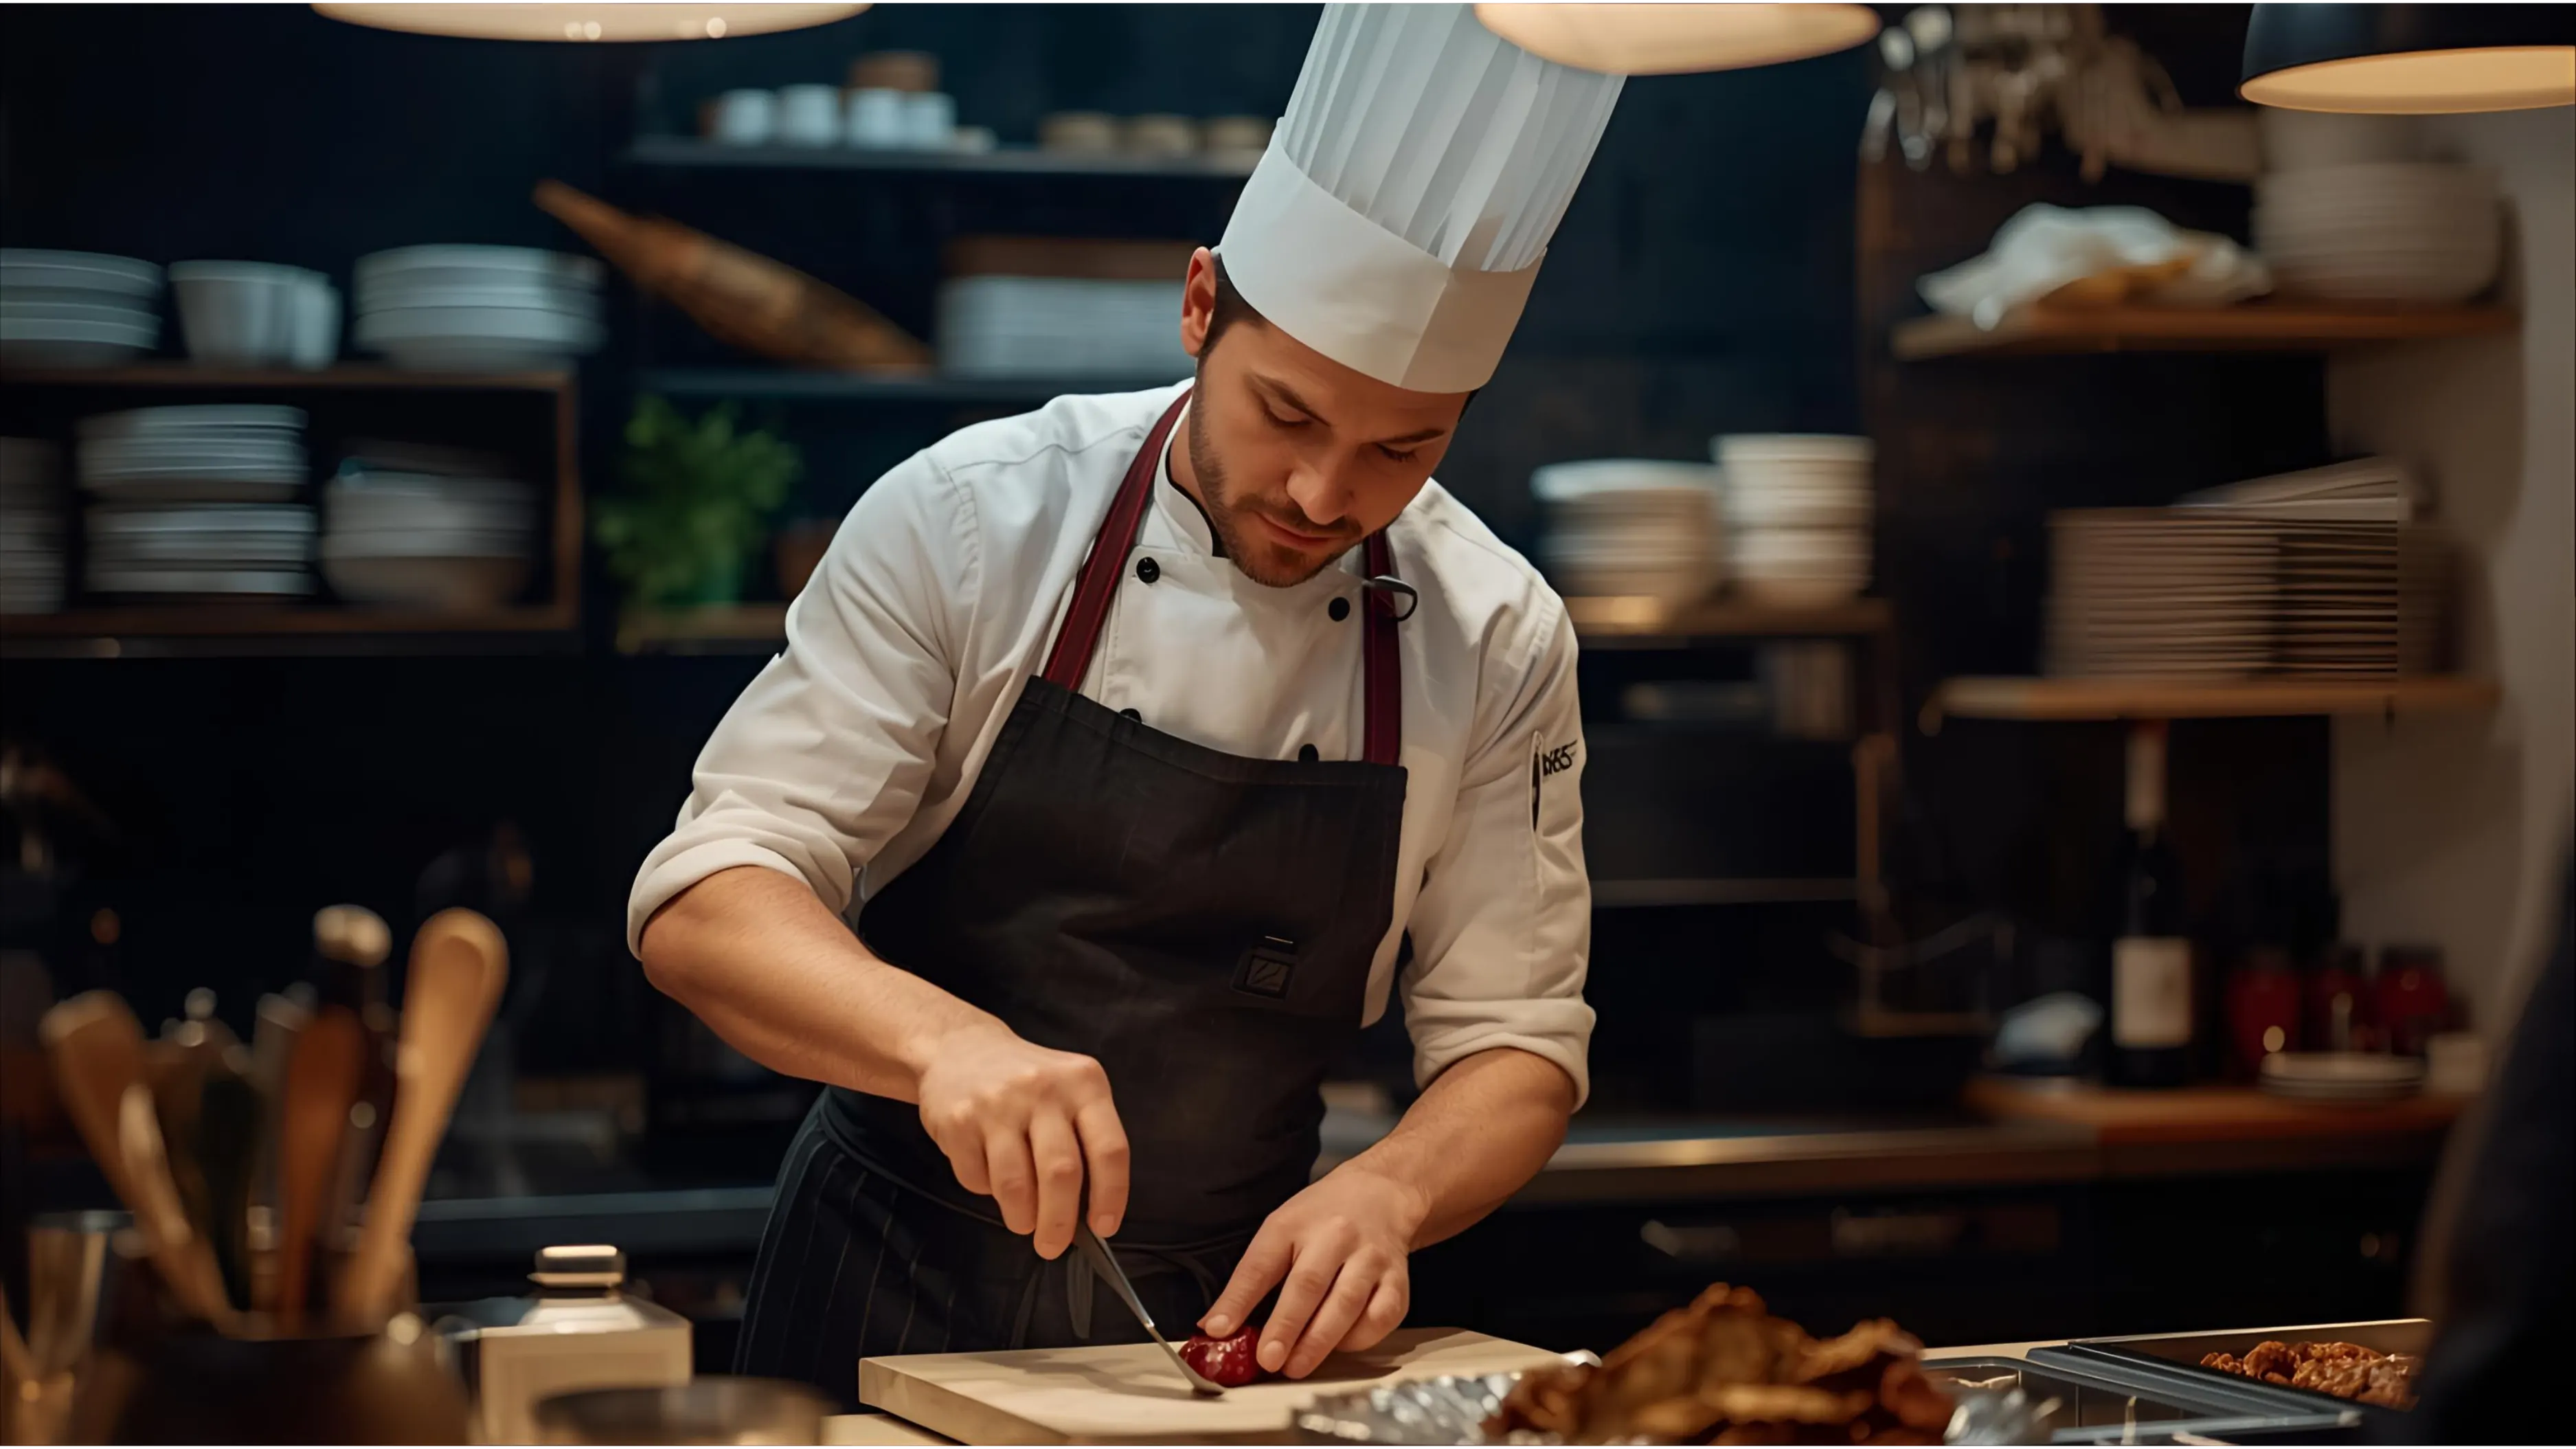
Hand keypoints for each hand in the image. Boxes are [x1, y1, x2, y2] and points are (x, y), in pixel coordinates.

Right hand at [913, 1021, 1128, 1258]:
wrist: (957, 1048)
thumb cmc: (1028, 1083)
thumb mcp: (1070, 1092)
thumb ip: (1085, 1140)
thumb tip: (1090, 1212)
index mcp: (1084, 1083)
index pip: (1110, 1149)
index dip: (1110, 1196)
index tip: (1103, 1227)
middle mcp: (1043, 1089)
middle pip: (1061, 1174)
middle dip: (1060, 1222)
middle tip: (1053, 1245)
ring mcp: (997, 1104)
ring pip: (1016, 1185)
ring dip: (1022, 1217)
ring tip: (1023, 1222)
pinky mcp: (959, 1121)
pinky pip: (976, 1179)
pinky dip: (985, 1192)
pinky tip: (989, 1176)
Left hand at [1199, 1167, 1426, 1378]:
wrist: (1381, 1193)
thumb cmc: (1322, 1218)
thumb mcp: (1279, 1233)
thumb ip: (1250, 1279)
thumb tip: (1216, 1327)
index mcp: (1295, 1223)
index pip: (1261, 1262)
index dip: (1239, 1299)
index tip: (1219, 1329)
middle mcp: (1335, 1236)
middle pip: (1308, 1283)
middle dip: (1286, 1326)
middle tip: (1268, 1359)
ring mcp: (1370, 1257)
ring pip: (1347, 1302)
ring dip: (1320, 1340)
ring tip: (1296, 1365)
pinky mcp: (1398, 1279)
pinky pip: (1381, 1315)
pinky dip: (1359, 1338)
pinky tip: (1339, 1347)